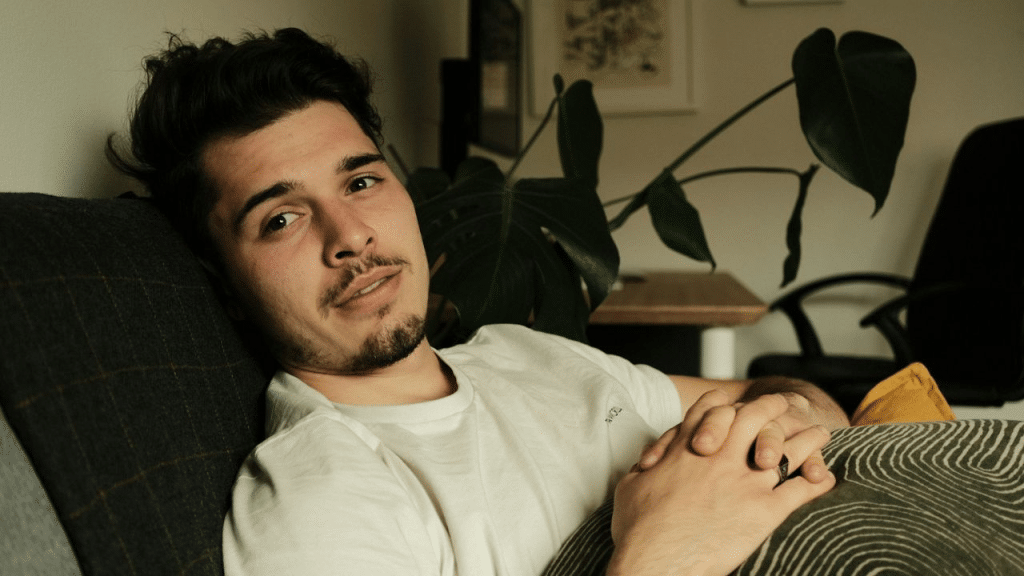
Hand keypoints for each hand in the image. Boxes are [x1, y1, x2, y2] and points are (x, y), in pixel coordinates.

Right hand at [608, 393, 834, 575]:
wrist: (656, 560)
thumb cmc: (638, 529)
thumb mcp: (631, 486)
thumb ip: (645, 469)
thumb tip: (644, 467)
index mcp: (686, 449)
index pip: (711, 409)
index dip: (726, 402)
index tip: (736, 403)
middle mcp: (719, 457)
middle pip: (754, 417)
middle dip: (772, 408)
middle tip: (784, 406)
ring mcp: (744, 481)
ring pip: (787, 449)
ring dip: (807, 439)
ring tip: (820, 434)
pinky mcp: (763, 511)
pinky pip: (800, 491)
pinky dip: (816, 482)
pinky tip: (826, 478)